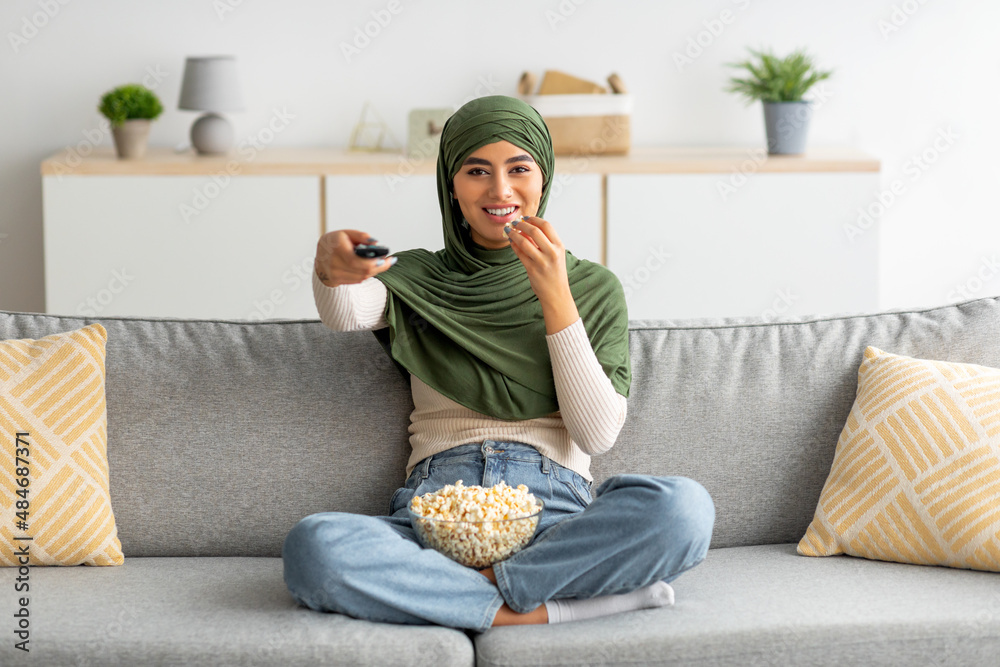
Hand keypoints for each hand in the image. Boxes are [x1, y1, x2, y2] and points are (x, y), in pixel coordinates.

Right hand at [314, 229, 394, 287]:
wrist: (320, 255)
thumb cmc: (335, 242)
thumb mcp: (346, 233)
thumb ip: (361, 236)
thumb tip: (375, 243)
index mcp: (336, 247)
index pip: (356, 260)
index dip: (372, 262)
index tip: (385, 258)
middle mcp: (334, 263)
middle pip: (362, 271)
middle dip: (379, 267)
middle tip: (389, 261)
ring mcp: (334, 274)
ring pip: (362, 277)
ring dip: (374, 271)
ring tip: (381, 263)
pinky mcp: (336, 281)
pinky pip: (357, 280)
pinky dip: (366, 274)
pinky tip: (369, 268)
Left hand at [506, 216, 579, 332]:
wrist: (556, 294)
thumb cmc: (555, 273)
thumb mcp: (555, 255)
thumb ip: (544, 242)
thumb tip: (527, 228)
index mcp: (559, 246)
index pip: (546, 226)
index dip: (534, 219)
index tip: (525, 218)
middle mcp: (552, 252)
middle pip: (534, 231)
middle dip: (521, 224)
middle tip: (514, 223)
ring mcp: (542, 261)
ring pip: (524, 241)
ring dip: (514, 234)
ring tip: (509, 231)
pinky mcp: (532, 269)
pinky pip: (519, 253)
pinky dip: (513, 245)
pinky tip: (511, 242)